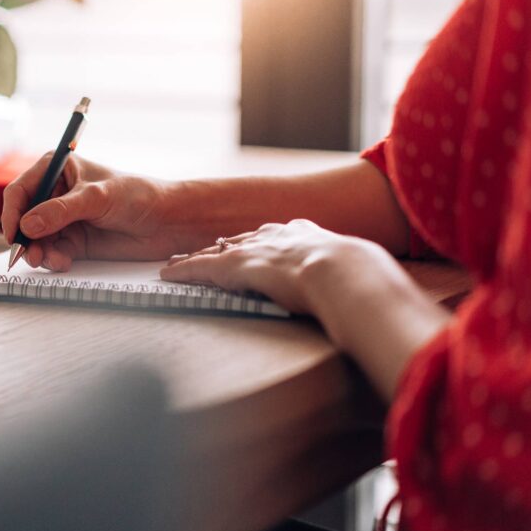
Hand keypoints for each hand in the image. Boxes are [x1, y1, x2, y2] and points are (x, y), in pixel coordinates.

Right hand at [1, 154, 180, 269]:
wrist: (166, 222)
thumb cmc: (137, 196)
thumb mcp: (97, 198)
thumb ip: (61, 211)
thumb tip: (28, 225)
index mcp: (58, 169)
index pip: (22, 190)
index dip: (12, 212)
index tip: (14, 233)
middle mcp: (56, 194)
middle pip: (24, 218)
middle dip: (24, 238)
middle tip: (29, 255)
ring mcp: (64, 220)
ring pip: (36, 239)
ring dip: (38, 252)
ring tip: (48, 261)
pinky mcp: (74, 242)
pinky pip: (52, 253)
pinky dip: (53, 260)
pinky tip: (64, 262)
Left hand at [159, 219, 372, 315]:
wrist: (343, 272)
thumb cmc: (356, 278)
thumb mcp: (353, 272)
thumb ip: (346, 279)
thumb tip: (362, 295)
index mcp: (305, 235)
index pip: (273, 238)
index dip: (258, 245)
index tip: (249, 248)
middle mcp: (275, 236)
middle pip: (239, 240)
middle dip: (221, 246)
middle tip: (204, 250)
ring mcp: (254, 249)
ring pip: (216, 251)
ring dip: (196, 258)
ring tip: (177, 262)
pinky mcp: (235, 265)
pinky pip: (202, 267)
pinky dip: (184, 270)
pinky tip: (168, 273)